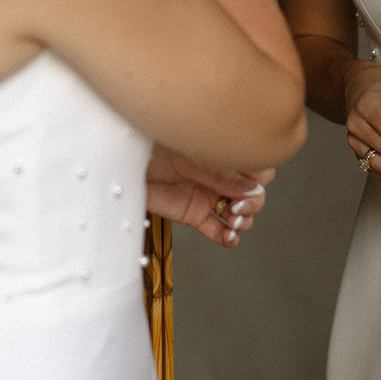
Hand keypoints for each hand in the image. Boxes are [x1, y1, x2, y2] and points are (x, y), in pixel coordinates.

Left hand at [145, 145, 272, 246]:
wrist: (120, 157)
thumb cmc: (152, 142)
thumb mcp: (189, 154)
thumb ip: (218, 173)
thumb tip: (251, 188)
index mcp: (223, 151)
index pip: (258, 164)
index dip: (260, 175)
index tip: (251, 180)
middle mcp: (220, 174)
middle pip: (255, 192)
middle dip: (254, 201)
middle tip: (238, 204)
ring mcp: (209, 195)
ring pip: (241, 213)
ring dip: (244, 220)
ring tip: (233, 220)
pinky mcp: (195, 214)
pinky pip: (218, 230)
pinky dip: (228, 237)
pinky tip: (228, 236)